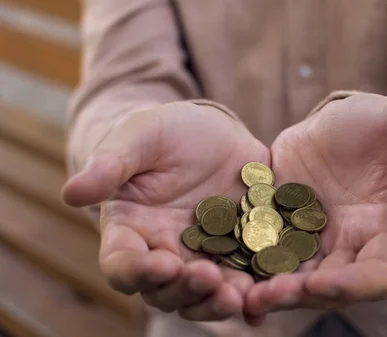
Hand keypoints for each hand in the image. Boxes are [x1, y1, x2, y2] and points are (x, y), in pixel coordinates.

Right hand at [62, 102, 269, 320]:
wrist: (209, 132)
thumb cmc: (162, 133)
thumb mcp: (138, 138)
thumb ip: (110, 165)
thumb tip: (70, 193)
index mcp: (132, 231)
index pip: (124, 263)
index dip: (139, 270)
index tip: (163, 263)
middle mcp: (166, 253)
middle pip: (168, 290)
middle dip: (187, 290)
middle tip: (209, 280)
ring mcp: (206, 256)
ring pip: (207, 294)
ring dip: (222, 301)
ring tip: (242, 296)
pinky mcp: (242, 251)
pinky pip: (247, 280)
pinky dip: (256, 296)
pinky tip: (268, 300)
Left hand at [244, 93, 386, 321]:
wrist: (342, 124)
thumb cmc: (381, 125)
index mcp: (384, 231)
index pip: (376, 275)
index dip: (352, 286)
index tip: (321, 284)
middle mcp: (346, 245)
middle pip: (325, 285)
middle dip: (297, 294)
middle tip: (266, 295)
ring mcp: (309, 239)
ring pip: (288, 276)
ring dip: (263, 287)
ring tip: (233, 290)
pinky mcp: (277, 226)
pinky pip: (258, 252)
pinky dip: (239, 263)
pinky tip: (212, 266)